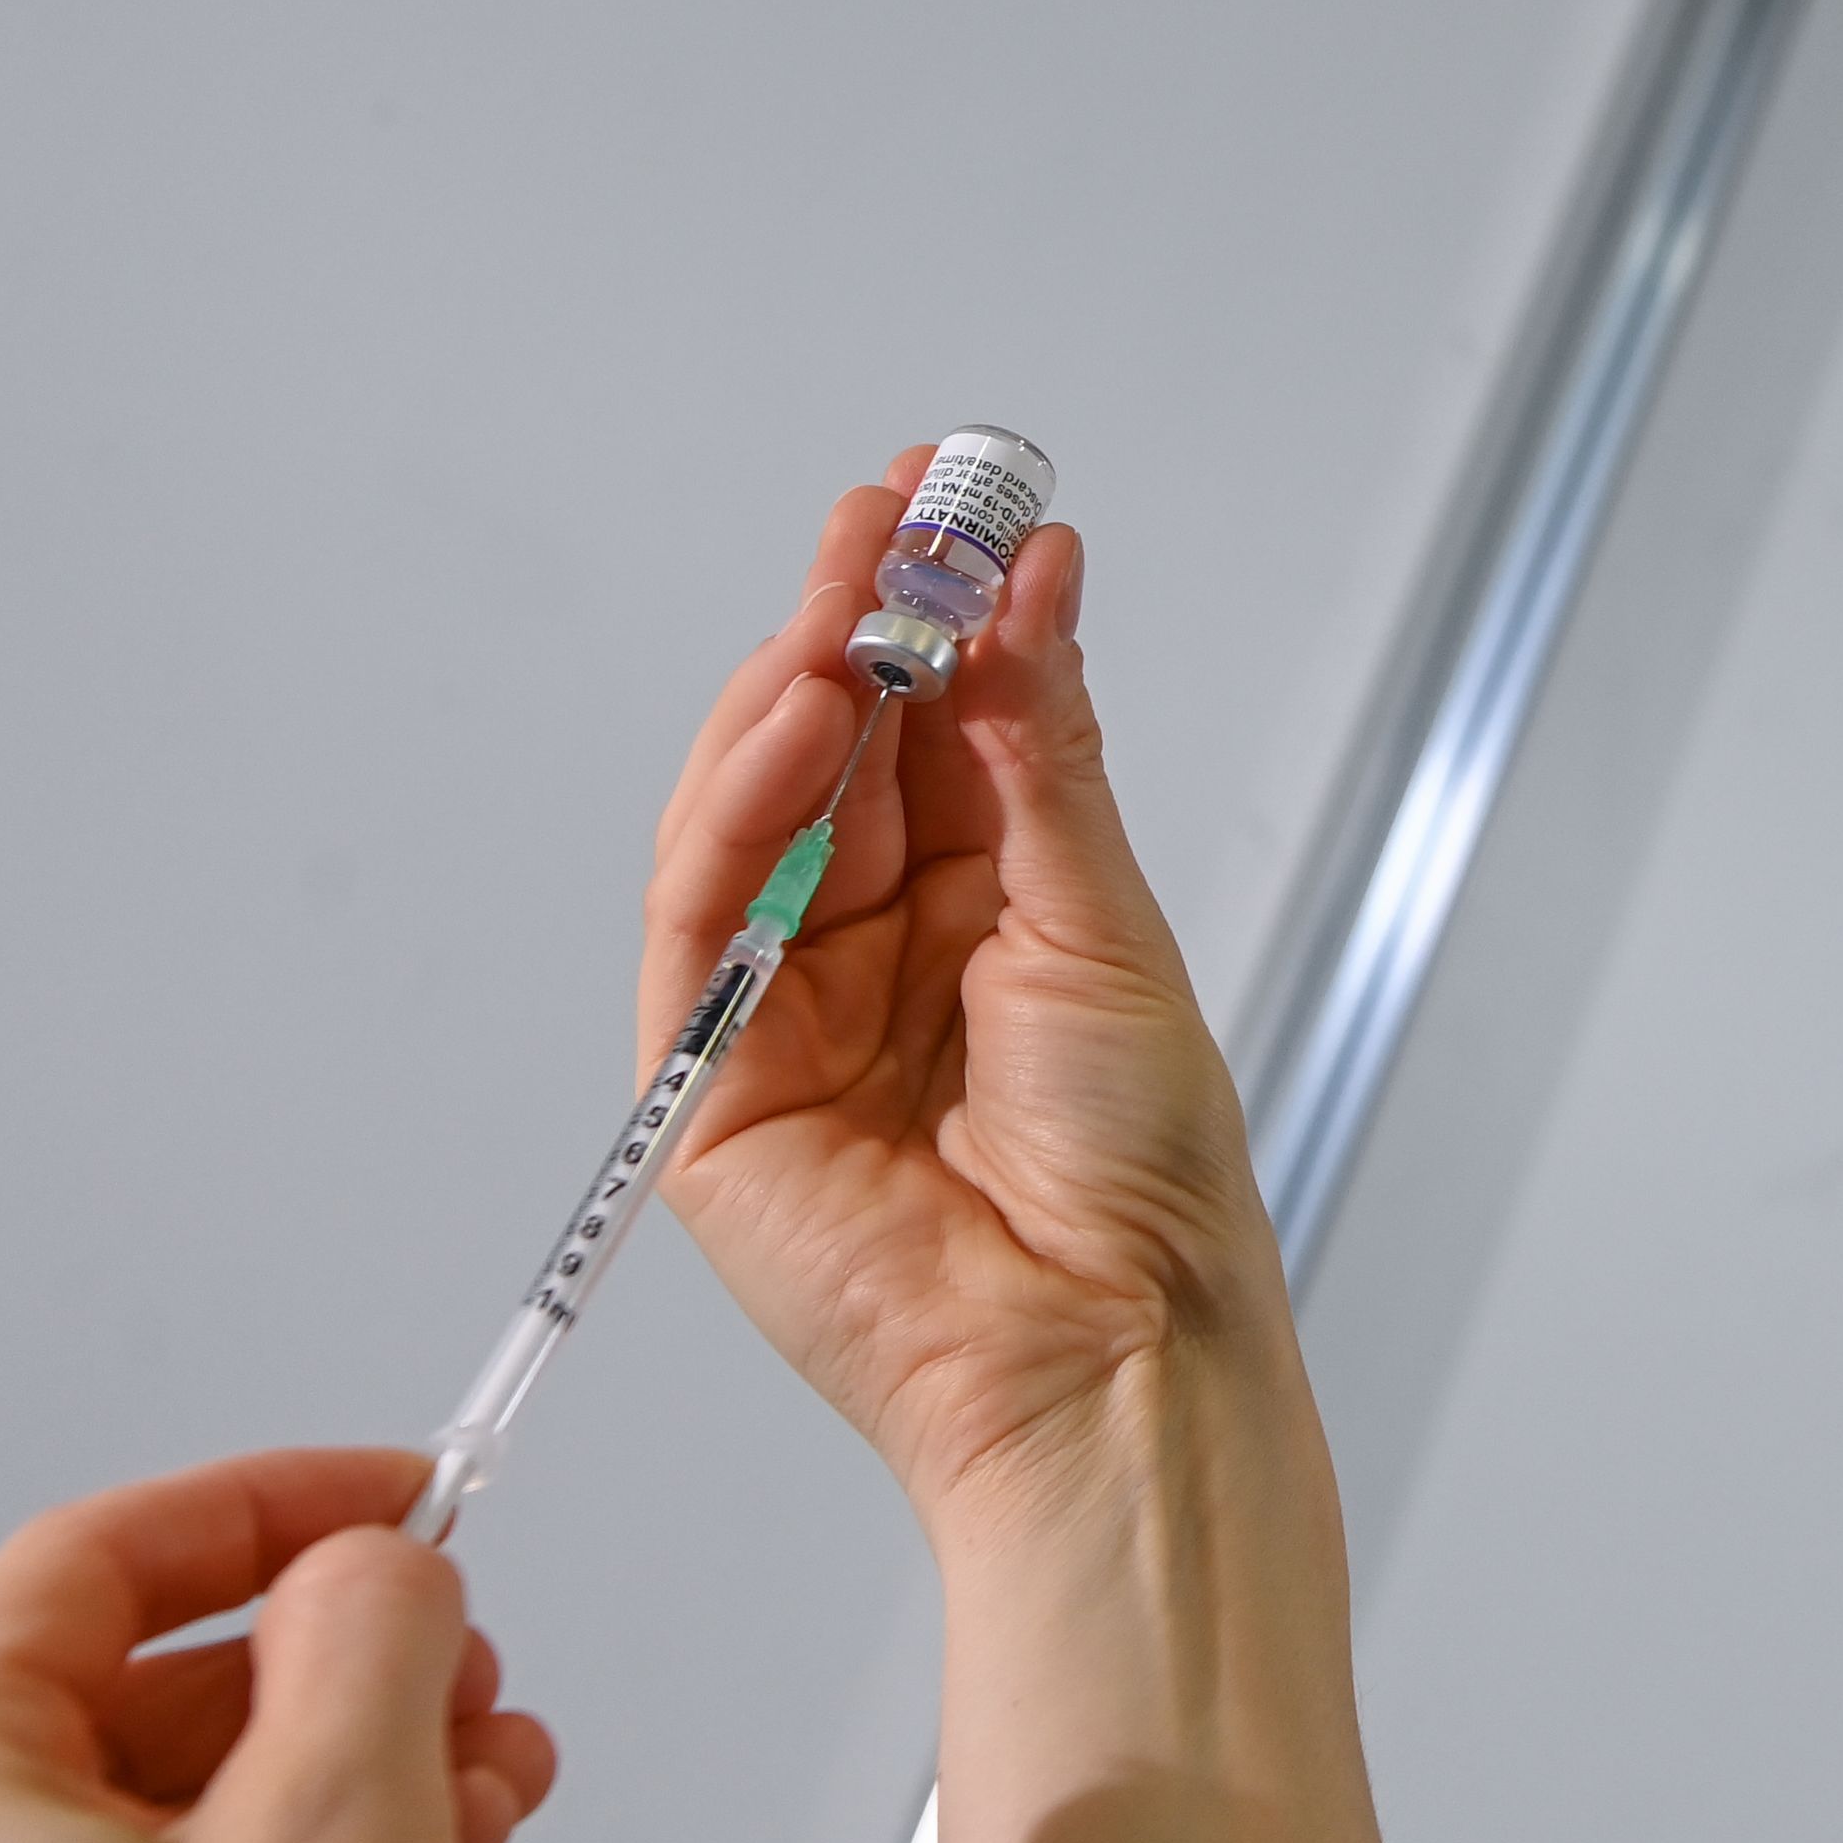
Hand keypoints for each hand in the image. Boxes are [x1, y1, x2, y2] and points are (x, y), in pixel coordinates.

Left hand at [0, 1450, 556, 1842]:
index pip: (95, 1558)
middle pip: (161, 1679)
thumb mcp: (324, 1838)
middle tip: (464, 1666)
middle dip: (356, 1661)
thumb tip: (381, 1563)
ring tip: (487, 1778)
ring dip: (371, 1760)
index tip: (405, 1496)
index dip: (273, 1504)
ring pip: (197, 1789)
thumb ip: (366, 1649)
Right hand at [645, 452, 1293, 1533]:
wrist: (1112, 1339)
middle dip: (848, 624)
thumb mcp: (1103, 920)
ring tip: (841, 606)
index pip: (933, 726)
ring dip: (789, 695)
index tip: (949, 503)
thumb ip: (1037, 752)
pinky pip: (698, 915)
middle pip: (834, 751)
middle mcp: (881, 945)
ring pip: (752, 813)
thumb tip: (1031, 586)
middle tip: (880, 517)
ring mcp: (787, 1008)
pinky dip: (737, 805)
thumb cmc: (1143, 1168)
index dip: (932, 613)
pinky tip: (800, 717)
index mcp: (991, 906)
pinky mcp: (709, 1082)